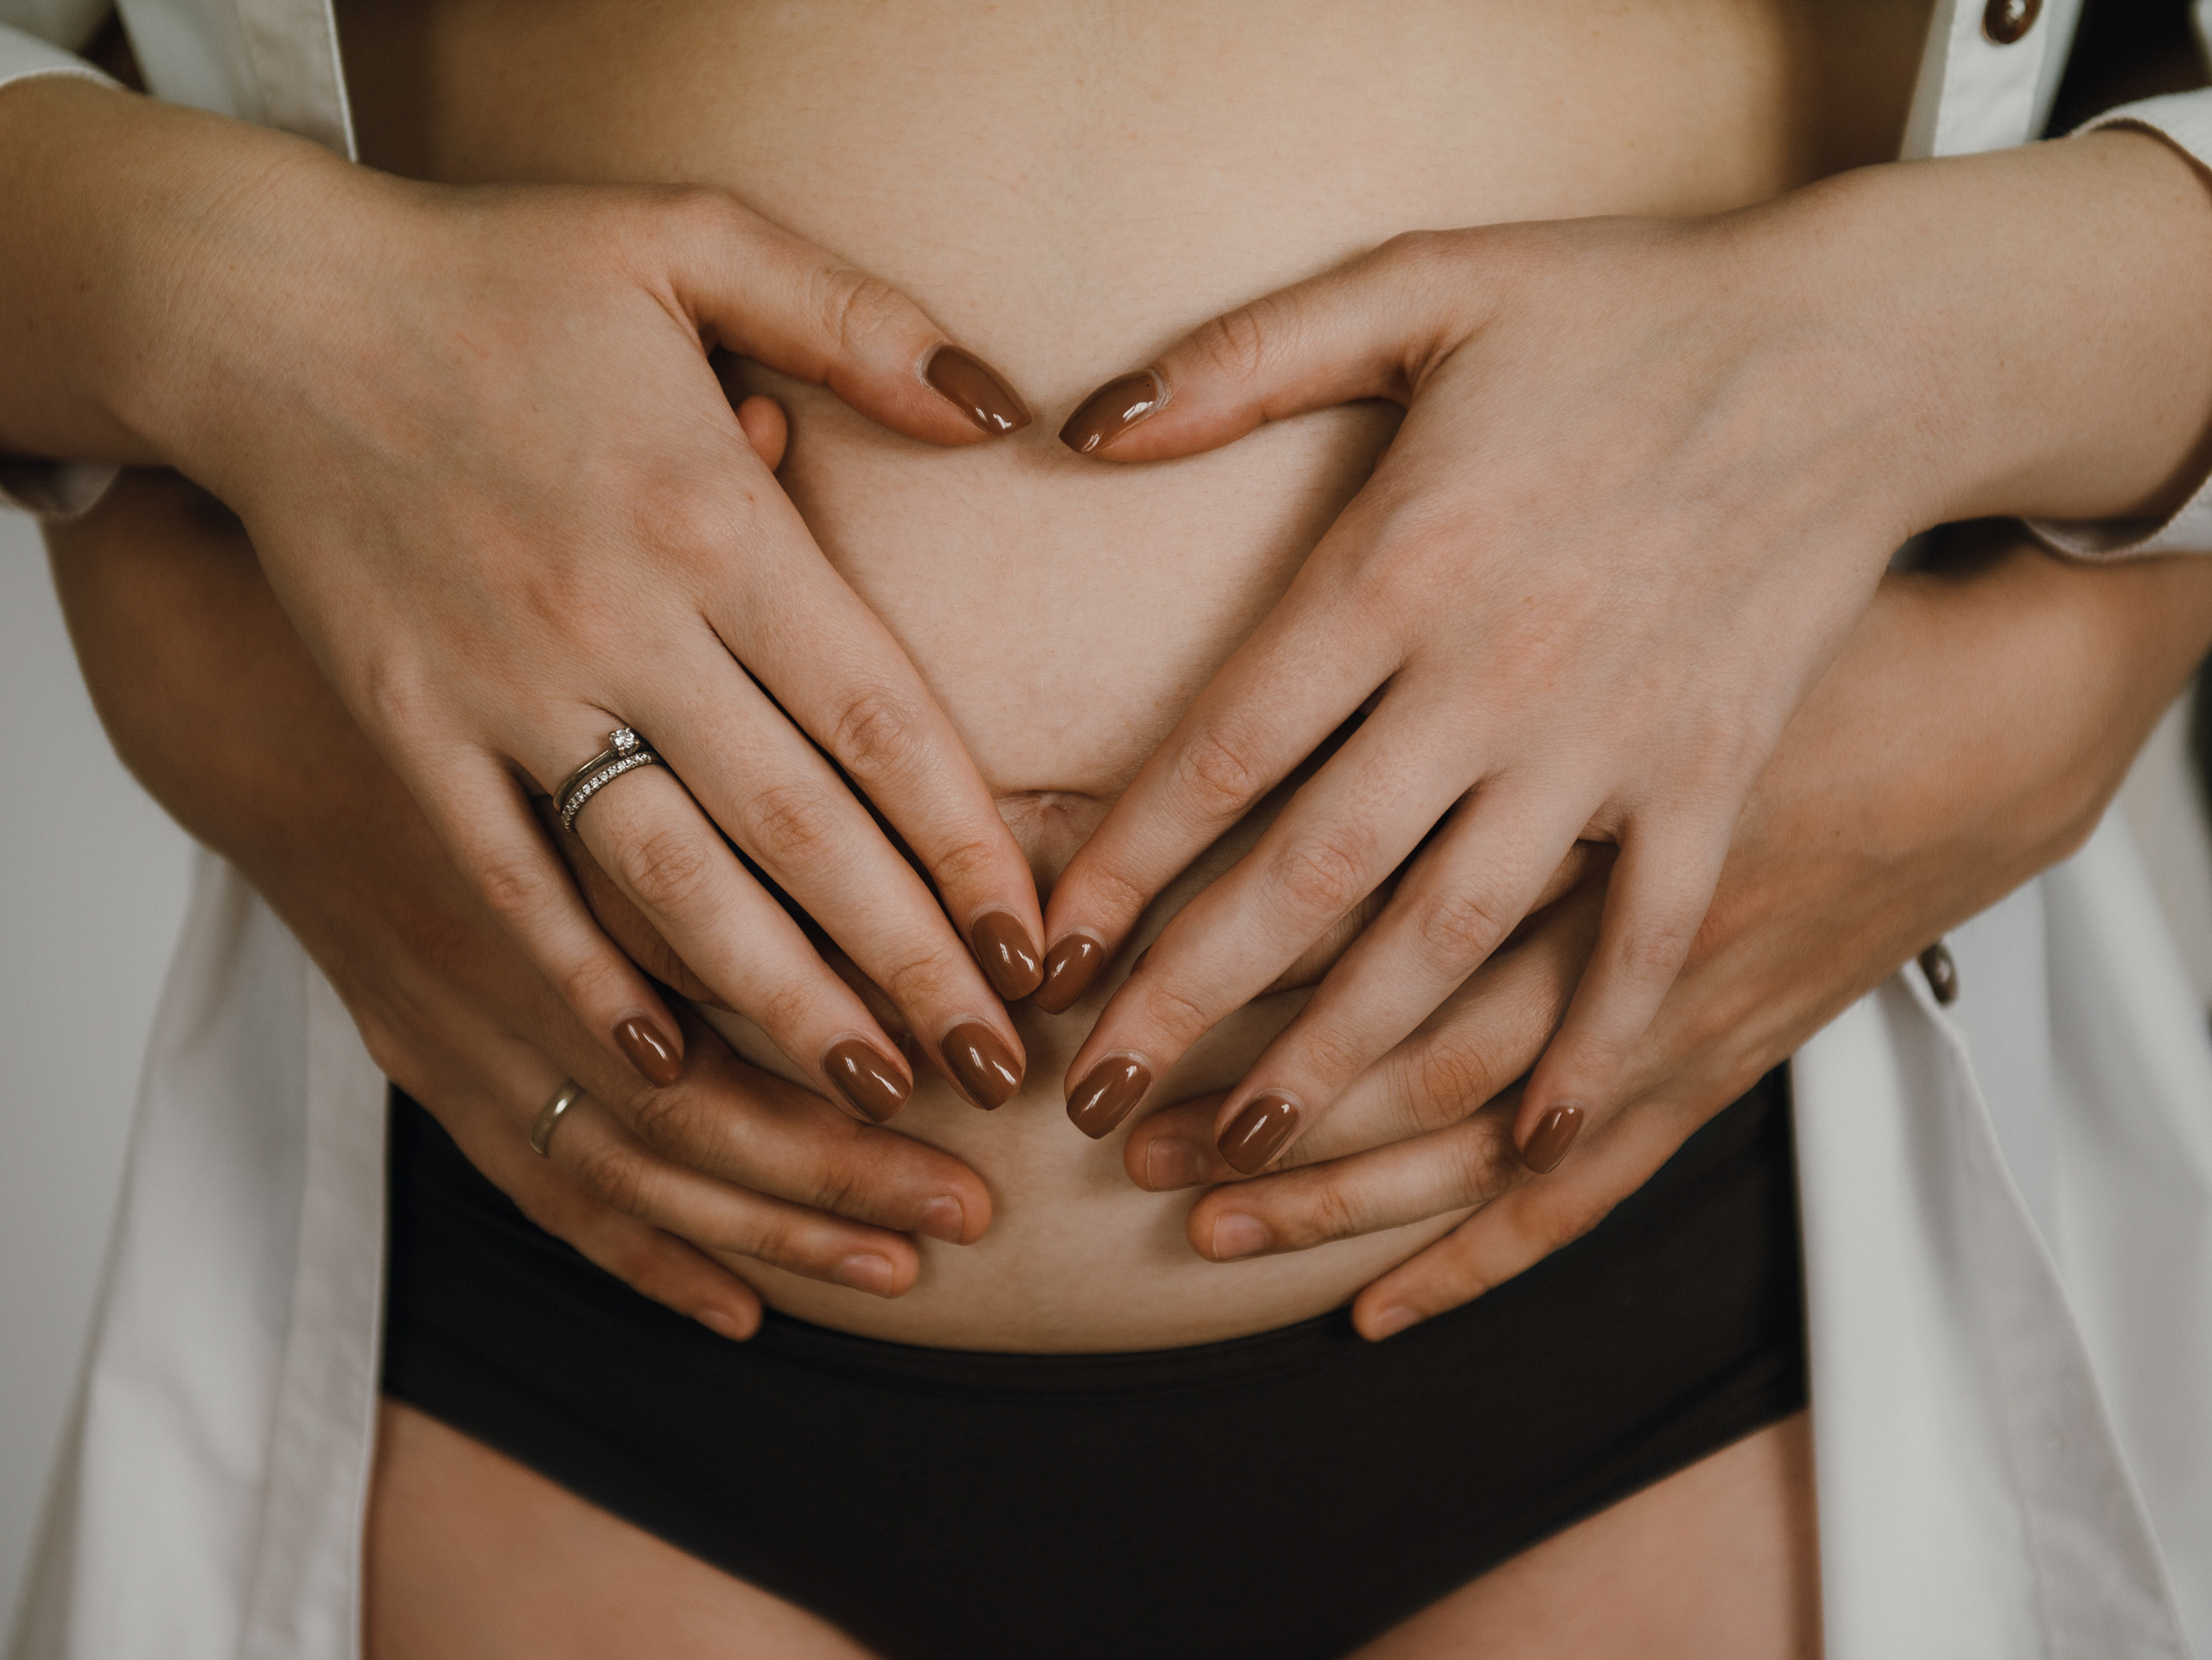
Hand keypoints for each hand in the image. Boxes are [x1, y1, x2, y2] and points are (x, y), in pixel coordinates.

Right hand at [4, 76, 1044, 1118]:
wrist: (264, 310)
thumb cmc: (497, 274)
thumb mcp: (691, 235)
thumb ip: (857, 317)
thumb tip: (1003, 401)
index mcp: (712, 514)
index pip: (877, 714)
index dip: (969, 843)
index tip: (1035, 945)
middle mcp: (619, 616)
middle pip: (796, 825)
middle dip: (907, 960)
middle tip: (995, 1071)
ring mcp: (506, 686)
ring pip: (666, 879)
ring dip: (778, 999)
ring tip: (876, 1095)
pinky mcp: (409, 729)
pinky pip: (506, 876)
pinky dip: (582, 974)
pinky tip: (662, 1061)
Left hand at [1044, 132, 2211, 1172]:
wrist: (1859, 350)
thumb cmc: (1628, 311)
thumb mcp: (1422, 284)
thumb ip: (1244, 355)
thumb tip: (1083, 420)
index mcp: (1398, 563)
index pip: (1222, 750)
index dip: (1119, 866)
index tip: (1041, 956)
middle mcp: (1490, 676)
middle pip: (1308, 876)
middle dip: (1185, 1003)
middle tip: (1092, 1103)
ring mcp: (1609, 746)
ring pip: (1450, 939)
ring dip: (1340, 1058)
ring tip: (1247, 1152)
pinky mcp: (1712, 782)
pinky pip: (1642, 945)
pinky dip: (1588, 1049)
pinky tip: (1524, 1140)